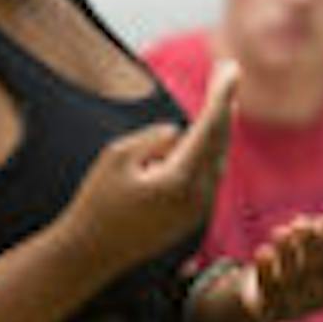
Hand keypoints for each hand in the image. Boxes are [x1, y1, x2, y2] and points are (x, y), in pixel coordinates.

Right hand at [60, 62, 239, 276]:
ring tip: (225, 93)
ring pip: (217, 158)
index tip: (232, 67)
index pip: (209, 128)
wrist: (90, 254)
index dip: (221, 95)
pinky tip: (213, 132)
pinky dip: (212, 149)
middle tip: (229, 69)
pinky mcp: (191, 218)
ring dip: (221, 125)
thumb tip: (179, 133)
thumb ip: (153, 139)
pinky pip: (209, 175)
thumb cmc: (97, 200)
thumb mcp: (116, 157)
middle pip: (220, 140)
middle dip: (225, 103)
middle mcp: (197, 198)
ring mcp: (197, 211)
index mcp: (181, 180)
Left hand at [237, 201, 322, 321]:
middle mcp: (318, 298)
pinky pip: (267, 292)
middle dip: (313, 245)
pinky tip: (264, 251)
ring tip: (280, 231)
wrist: (264, 299)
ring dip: (288, 252)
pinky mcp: (265, 307)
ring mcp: (292, 305)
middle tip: (302, 223)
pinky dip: (266, 271)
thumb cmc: (302, 262)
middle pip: (320, 273)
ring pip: (293, 280)